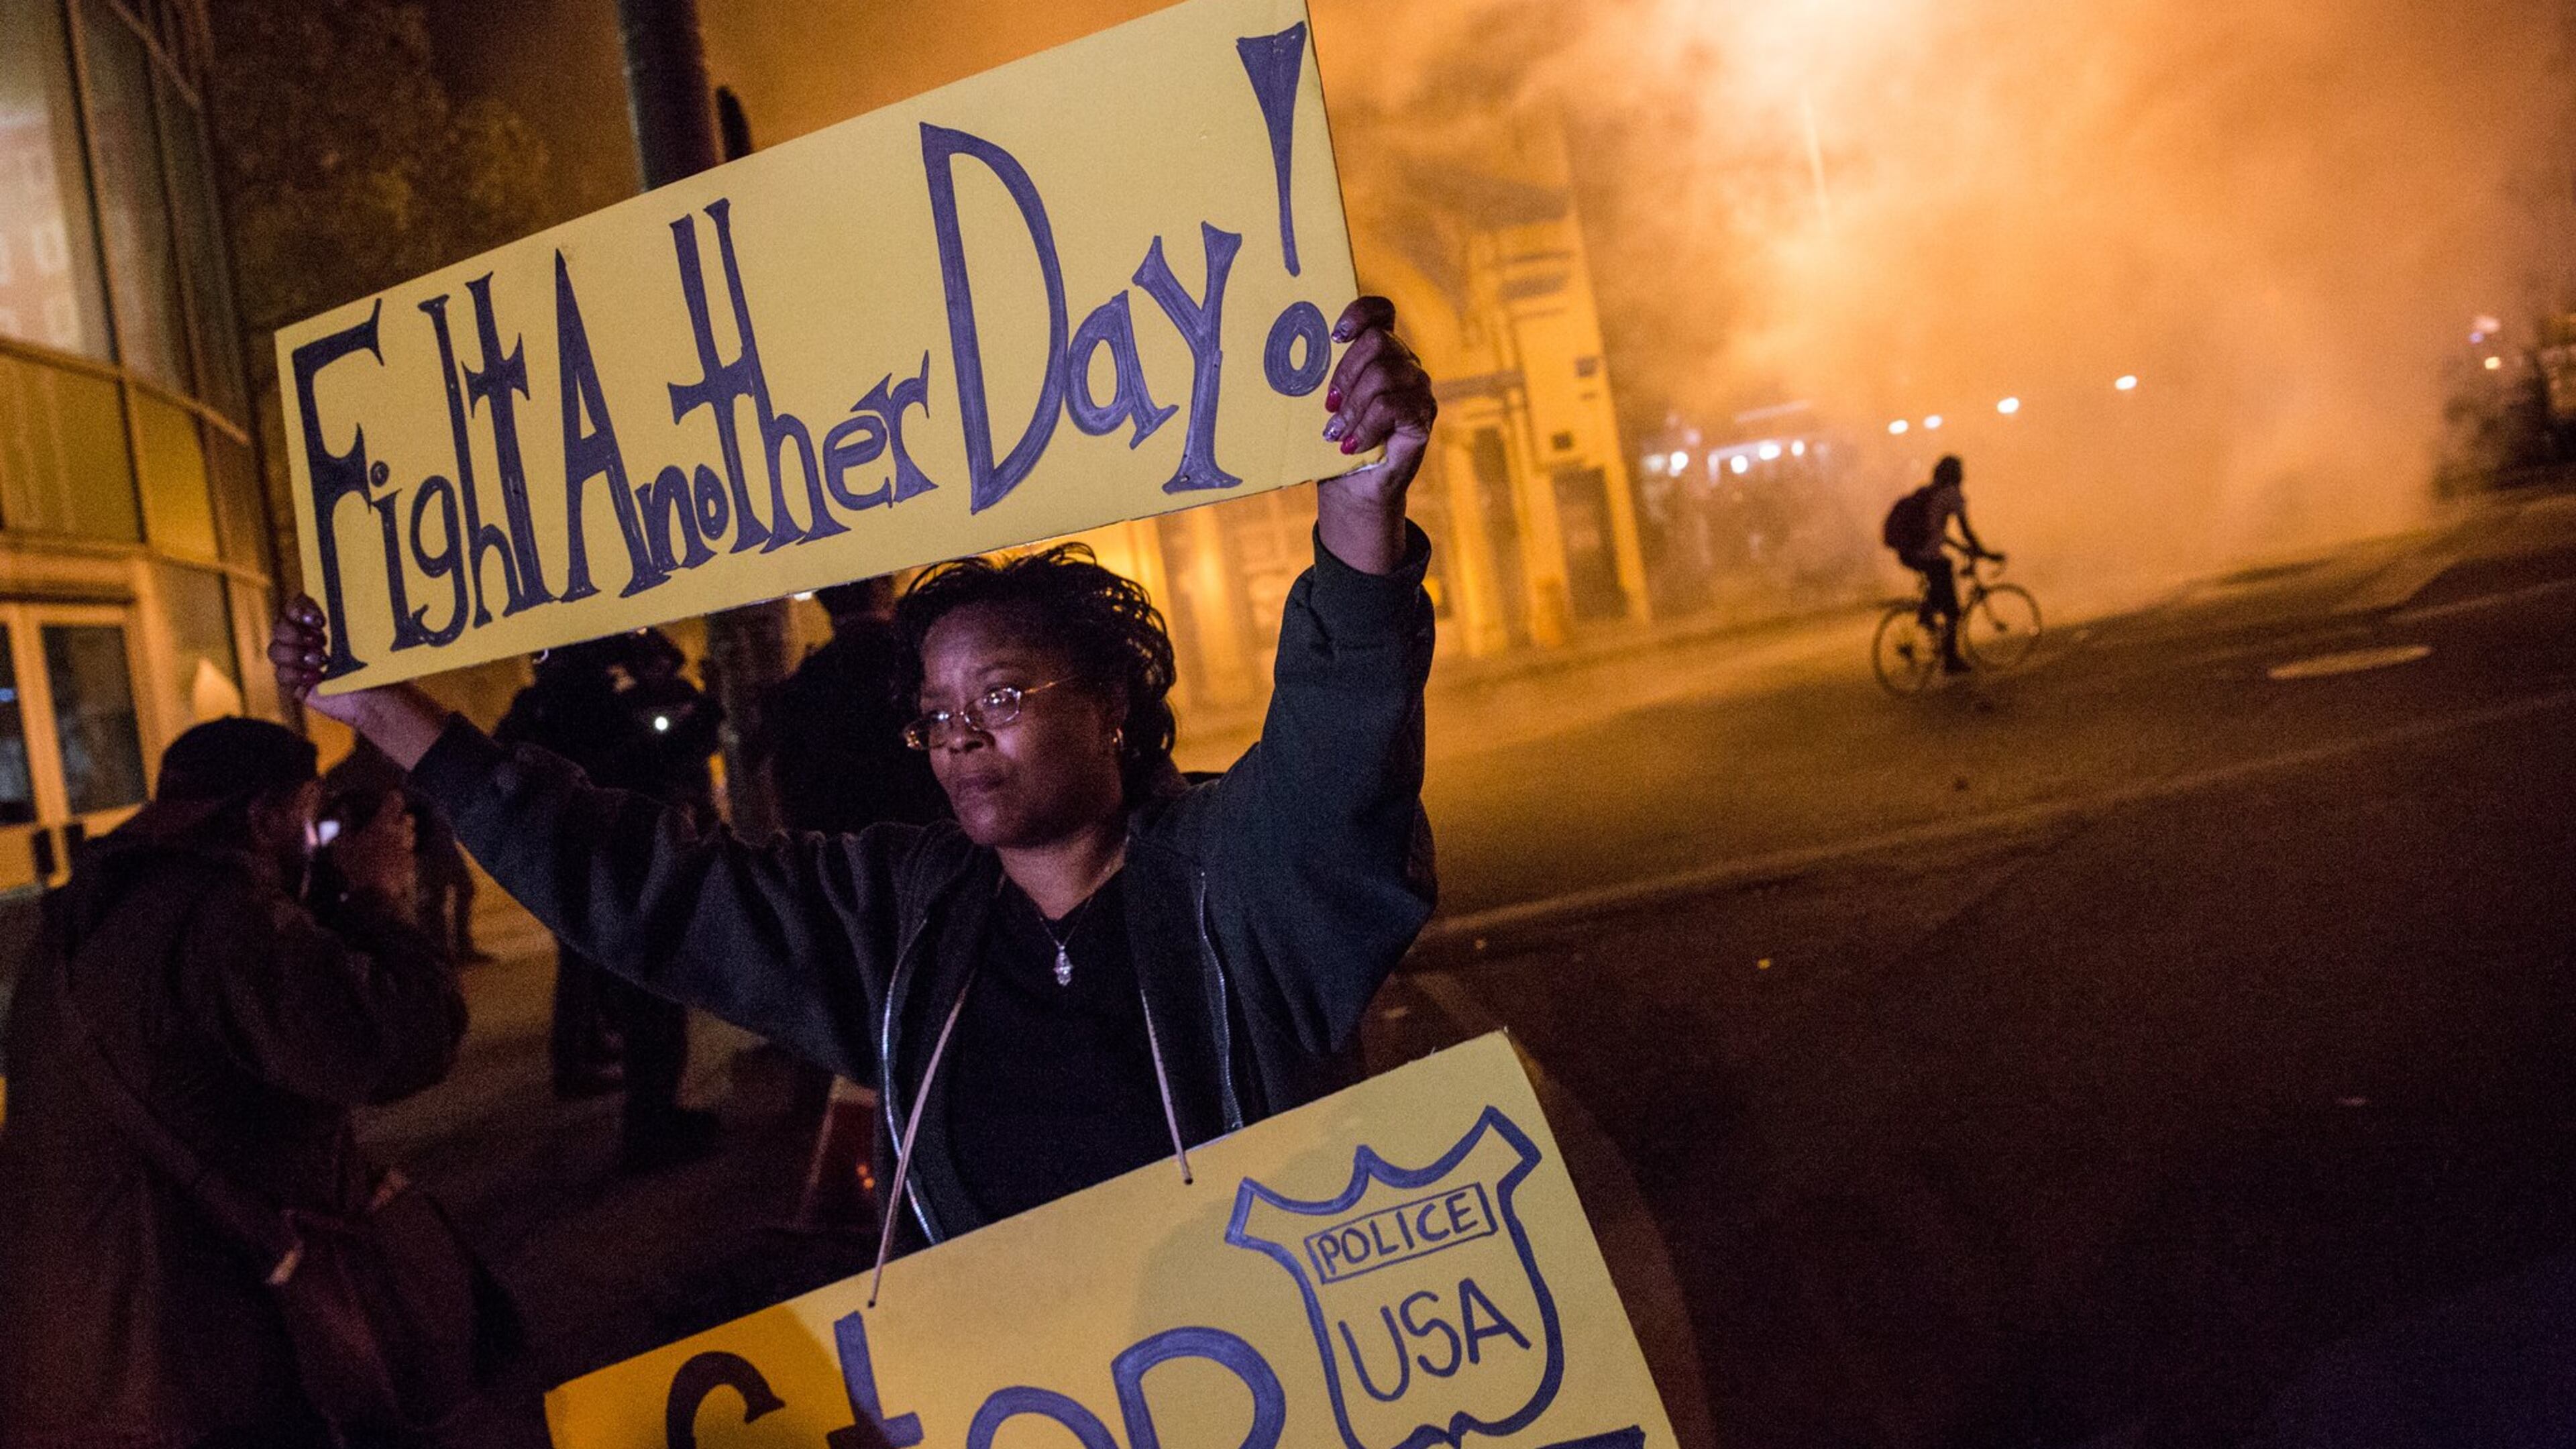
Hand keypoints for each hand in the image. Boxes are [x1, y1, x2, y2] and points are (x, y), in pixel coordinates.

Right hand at [270, 597, 373, 726]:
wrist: (378, 698)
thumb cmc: (378, 664)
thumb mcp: (365, 633)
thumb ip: (348, 612)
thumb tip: (338, 590)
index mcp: (320, 623)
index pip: (296, 605)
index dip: (299, 608)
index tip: (320, 620)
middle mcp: (306, 639)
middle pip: (280, 626)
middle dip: (297, 633)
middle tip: (323, 642)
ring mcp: (298, 662)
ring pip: (275, 650)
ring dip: (297, 654)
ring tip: (323, 662)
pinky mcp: (296, 683)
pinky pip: (281, 674)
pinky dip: (297, 674)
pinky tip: (318, 678)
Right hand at [329, 796, 417, 912]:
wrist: (375, 895)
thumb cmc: (355, 866)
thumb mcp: (342, 845)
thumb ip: (345, 824)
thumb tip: (344, 808)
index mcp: (384, 824)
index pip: (395, 801)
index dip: (393, 797)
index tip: (388, 796)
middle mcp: (401, 834)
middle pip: (408, 817)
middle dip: (401, 816)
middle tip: (388, 820)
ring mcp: (408, 850)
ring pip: (411, 835)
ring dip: (404, 834)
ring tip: (390, 838)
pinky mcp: (411, 865)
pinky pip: (410, 853)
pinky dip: (403, 852)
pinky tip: (392, 858)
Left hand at [1316, 296, 1436, 573]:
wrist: (1352, 486)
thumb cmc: (1334, 438)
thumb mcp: (1323, 399)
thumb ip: (1320, 371)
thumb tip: (1282, 351)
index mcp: (1381, 351)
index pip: (1381, 311)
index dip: (1359, 313)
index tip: (1334, 336)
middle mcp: (1405, 364)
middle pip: (1377, 342)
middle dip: (1345, 373)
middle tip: (1327, 405)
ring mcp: (1418, 388)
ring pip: (1383, 374)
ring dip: (1353, 406)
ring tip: (1335, 432)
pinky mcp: (1423, 416)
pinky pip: (1392, 406)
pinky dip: (1366, 426)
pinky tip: (1351, 444)